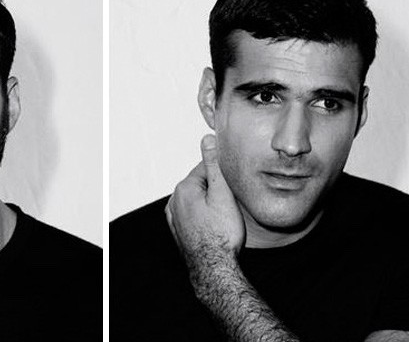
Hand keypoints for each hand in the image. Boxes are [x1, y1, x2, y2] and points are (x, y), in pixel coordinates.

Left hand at [165, 134, 245, 259]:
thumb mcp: (222, 194)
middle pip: (201, 185)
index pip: (206, 169)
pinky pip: (194, 216)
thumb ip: (214, 165)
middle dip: (217, 191)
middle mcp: (174, 201)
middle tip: (232, 205)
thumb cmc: (221, 234)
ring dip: (211, 204)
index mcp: (183, 188)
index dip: (224, 177)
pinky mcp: (179, 231)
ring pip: (197, 201)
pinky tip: (216, 227)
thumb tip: (207, 139)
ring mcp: (174, 218)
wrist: (213, 269)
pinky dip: (204, 218)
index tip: (234, 187)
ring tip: (226, 218)